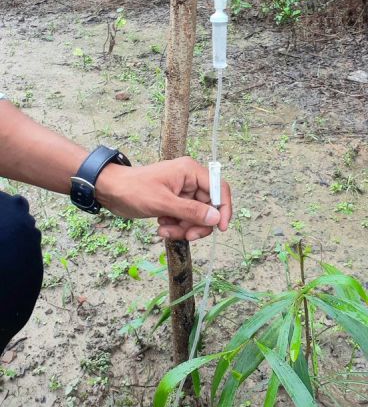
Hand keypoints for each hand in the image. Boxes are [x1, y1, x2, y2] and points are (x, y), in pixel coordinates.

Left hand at [96, 156, 231, 241]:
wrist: (111, 191)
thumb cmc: (134, 190)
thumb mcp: (163, 203)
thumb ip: (191, 211)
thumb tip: (216, 218)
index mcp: (190, 172)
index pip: (219, 187)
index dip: (224, 208)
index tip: (221, 228)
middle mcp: (189, 180)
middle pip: (209, 207)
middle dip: (197, 224)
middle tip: (186, 235)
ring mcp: (182, 192)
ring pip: (196, 216)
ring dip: (183, 228)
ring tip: (164, 230)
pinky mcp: (174, 203)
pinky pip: (185, 219)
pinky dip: (176, 226)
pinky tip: (161, 226)